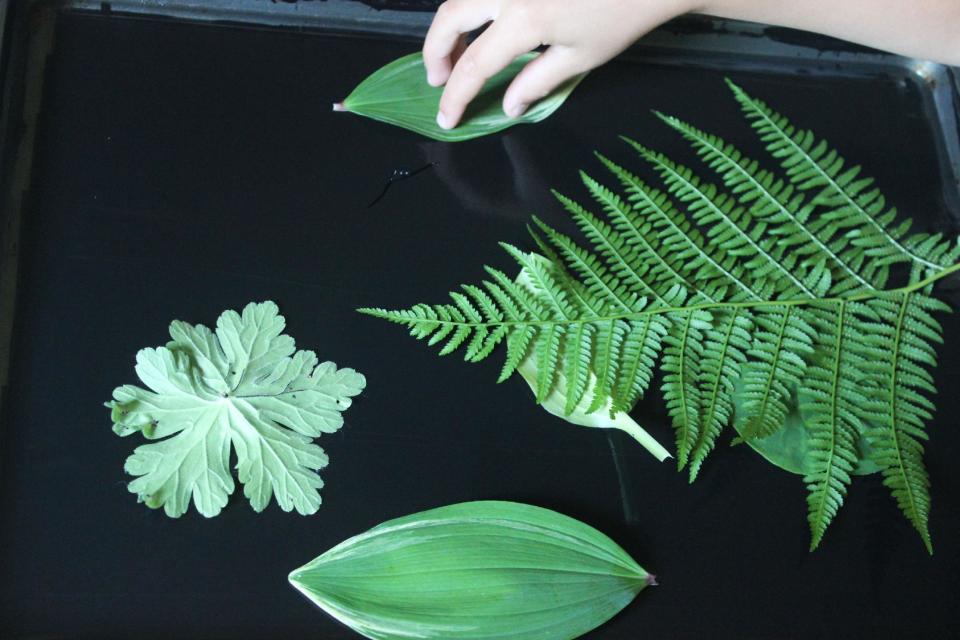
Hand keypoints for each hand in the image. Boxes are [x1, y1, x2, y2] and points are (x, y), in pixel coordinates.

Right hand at [423, 0, 695, 129]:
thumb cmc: (621, 17)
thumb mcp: (579, 59)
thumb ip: (535, 82)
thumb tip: (507, 105)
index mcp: (524, 20)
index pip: (474, 65)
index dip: (455, 96)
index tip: (447, 118)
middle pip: (450, 18)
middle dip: (437, 51)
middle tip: (440, 79)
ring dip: (451, 26)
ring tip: (459, 53)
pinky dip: (474, 7)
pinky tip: (482, 26)